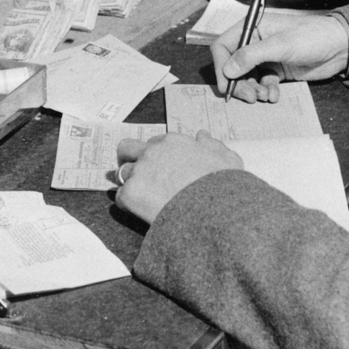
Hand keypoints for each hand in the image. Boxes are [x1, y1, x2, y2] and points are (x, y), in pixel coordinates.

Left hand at [115, 131, 241, 224]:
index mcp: (173, 141)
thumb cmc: (224, 187)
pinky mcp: (131, 193)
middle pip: (126, 149)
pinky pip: (121, 197)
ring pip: (123, 174)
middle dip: (128, 160)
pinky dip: (129, 205)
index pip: (154, 143)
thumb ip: (213, 145)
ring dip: (131, 184)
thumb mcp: (228, 160)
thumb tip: (201, 135)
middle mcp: (152, 151)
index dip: (157, 157)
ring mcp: (140, 171)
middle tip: (138, 177)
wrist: (215, 213)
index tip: (163, 169)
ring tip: (145, 200)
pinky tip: (144, 213)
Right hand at [211, 11, 348, 103]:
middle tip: (249, 97)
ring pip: (247, 78)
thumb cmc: (311, 37)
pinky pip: (262, 83)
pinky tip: (275, 95)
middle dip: (239, 83)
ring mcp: (265, 57)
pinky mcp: (276, 70)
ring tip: (265, 96)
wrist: (339, 47)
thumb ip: (251, 56)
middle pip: (233, 65)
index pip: (223, 46)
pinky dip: (266, 91)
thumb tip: (227, 70)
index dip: (221, 66)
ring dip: (253, 90)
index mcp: (251, 27)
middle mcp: (254, 42)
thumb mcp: (280, 45)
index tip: (226, 86)